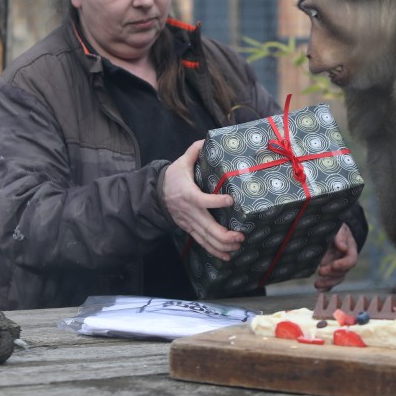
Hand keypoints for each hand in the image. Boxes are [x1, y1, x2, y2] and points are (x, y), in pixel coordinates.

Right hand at [163, 140, 243, 261]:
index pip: (203, 200)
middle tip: (240, 236)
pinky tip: (227, 256)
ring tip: (237, 246)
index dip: (216, 202)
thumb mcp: (180, 163)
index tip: (230, 201)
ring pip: (206, 239)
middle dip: (225, 235)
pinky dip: (215, 251)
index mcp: (189, 195)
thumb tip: (205, 140)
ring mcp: (190, 224)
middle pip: (208, 228)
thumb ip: (193, 152)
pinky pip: (203, 243)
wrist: (155, 195)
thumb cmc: (171, 178)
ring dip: (222, 245)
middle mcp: (190, 213)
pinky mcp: (190, 229)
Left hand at [314, 223, 358, 290]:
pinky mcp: (330, 270)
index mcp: (350, 249)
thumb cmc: (336, 226)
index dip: (344, 264)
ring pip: (337, 278)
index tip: (334, 265)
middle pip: (343, 271)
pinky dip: (325, 286)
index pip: (351, 260)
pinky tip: (318, 289)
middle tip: (321, 271)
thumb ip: (341, 235)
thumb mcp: (339, 227)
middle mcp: (345, 259)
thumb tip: (343, 247)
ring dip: (327, 282)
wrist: (331, 228)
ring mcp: (338, 266)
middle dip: (332, 273)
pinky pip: (330, 281)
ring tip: (316, 284)